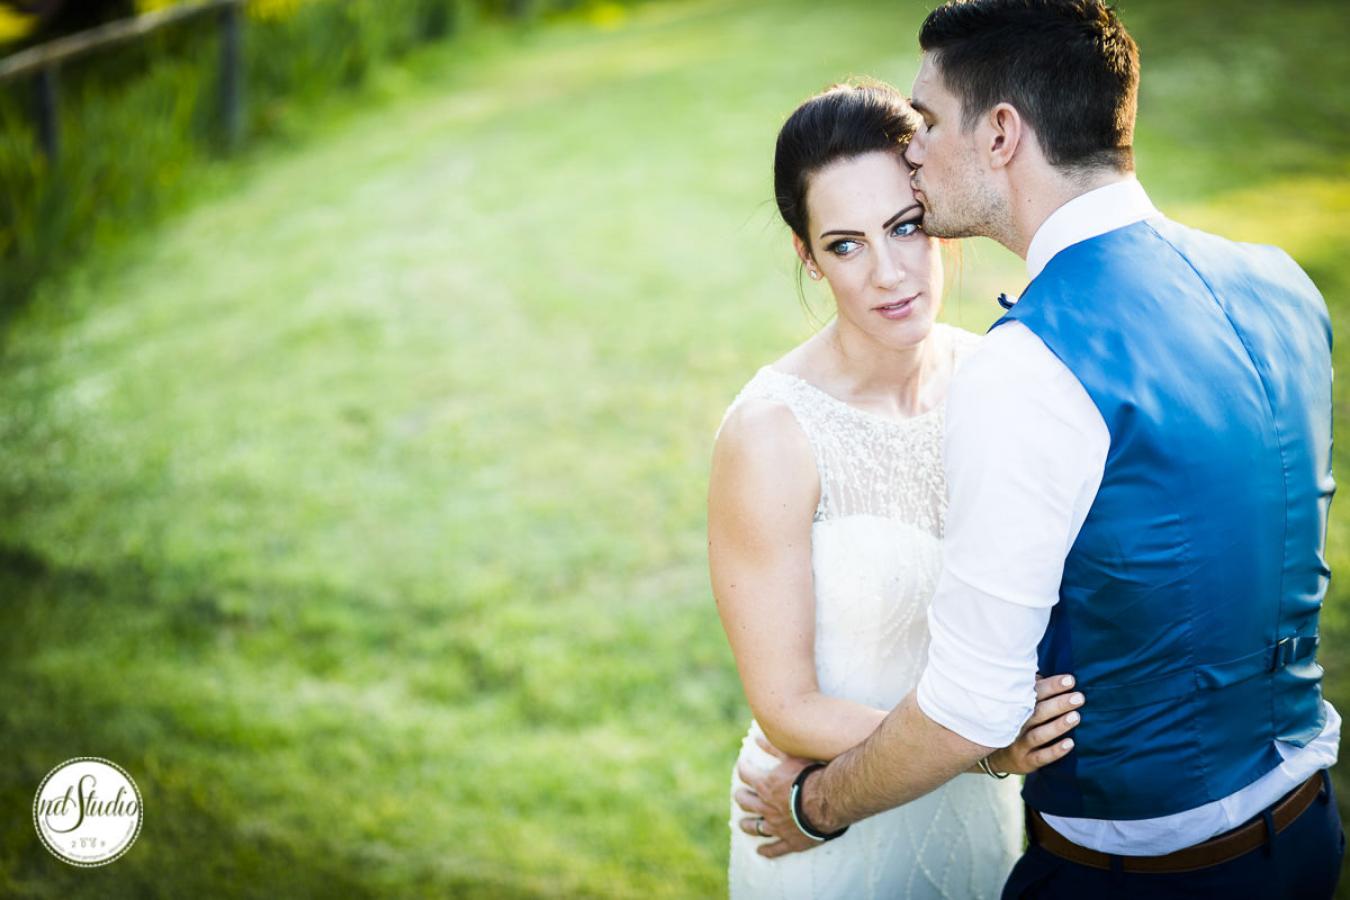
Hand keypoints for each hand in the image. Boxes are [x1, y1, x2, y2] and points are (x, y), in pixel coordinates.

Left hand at [733, 735, 820, 857]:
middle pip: (746, 802)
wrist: (828, 801)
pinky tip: (761, 852)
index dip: (743, 768)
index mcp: (765, 785)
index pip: (746, 774)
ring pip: (756, 827)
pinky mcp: (789, 841)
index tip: (743, 765)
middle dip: (742, 797)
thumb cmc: (812, 775)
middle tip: (740, 795)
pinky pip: (775, 848)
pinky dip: (767, 850)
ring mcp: (776, 826)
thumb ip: (773, 747)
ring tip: (742, 824)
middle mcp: (766, 807)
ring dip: (748, 825)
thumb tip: (756, 737)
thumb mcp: (791, 756)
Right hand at [985, 673, 1082, 775]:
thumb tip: (1043, 676)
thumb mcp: (1014, 708)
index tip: (1070, 680)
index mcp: (1015, 708)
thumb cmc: (1011, 725)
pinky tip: (1070, 743)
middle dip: (1058, 704)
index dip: (1051, 686)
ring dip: (1057, 725)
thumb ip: (1028, 694)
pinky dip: (1055, 750)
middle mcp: (1015, 725)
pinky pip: (1041, 756)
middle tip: (1078, 697)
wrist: (990, 757)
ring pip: (1038, 734)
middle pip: (1037, 712)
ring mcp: (1019, 744)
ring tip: (1076, 716)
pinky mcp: (1025, 761)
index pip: (1034, 693)